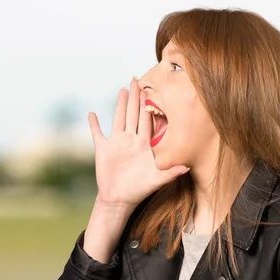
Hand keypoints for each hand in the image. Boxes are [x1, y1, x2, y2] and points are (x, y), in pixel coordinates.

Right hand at [88, 77, 189, 213]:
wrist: (119, 200)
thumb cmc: (140, 190)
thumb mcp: (157, 181)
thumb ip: (171, 173)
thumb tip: (187, 167)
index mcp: (144, 144)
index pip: (147, 119)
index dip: (149, 104)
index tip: (152, 89)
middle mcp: (131, 140)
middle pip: (134, 114)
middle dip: (135, 97)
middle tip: (136, 79)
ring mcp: (117, 143)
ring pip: (119, 118)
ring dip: (120, 105)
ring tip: (122, 90)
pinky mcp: (103, 149)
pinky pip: (97, 134)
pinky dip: (94, 124)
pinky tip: (91, 114)